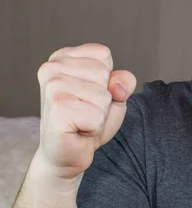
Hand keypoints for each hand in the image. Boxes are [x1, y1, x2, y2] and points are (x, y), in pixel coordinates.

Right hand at [35, 43, 135, 180]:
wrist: (67, 153)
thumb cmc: (89, 119)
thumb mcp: (114, 93)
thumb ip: (124, 81)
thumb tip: (116, 87)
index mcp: (62, 57)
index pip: (103, 54)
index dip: (107, 78)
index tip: (89, 93)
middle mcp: (52, 68)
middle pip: (104, 73)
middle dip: (104, 97)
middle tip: (84, 110)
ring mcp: (52, 88)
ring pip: (103, 95)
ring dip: (99, 113)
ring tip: (81, 119)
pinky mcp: (57, 110)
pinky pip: (98, 116)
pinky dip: (94, 128)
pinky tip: (77, 129)